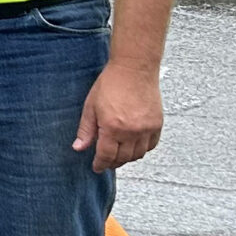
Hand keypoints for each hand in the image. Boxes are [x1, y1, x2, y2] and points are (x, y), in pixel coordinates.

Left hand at [73, 57, 163, 171]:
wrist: (134, 68)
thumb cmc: (111, 83)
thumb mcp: (91, 106)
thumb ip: (86, 130)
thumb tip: (79, 148)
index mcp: (112, 127)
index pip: (106, 156)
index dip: (100, 164)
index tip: (97, 167)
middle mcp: (131, 132)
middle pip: (123, 158)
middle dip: (113, 162)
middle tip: (107, 161)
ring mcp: (146, 129)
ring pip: (138, 155)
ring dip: (127, 158)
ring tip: (119, 154)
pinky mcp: (157, 124)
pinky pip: (151, 146)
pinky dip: (142, 149)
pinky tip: (134, 145)